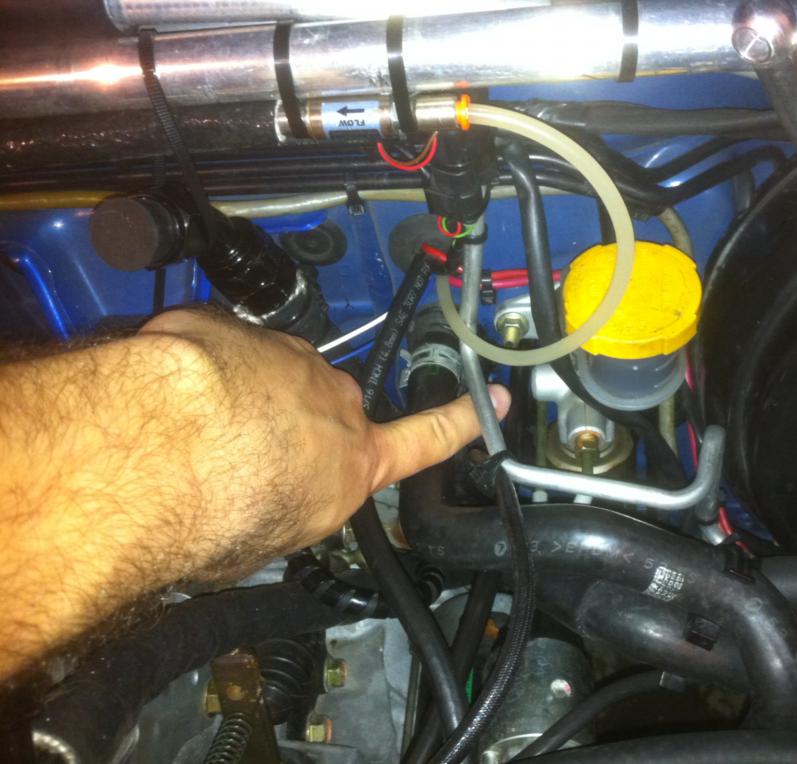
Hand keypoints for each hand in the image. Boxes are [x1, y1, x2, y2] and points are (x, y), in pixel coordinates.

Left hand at [139, 308, 509, 580]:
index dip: (463, 421)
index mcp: (353, 464)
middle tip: (234, 458)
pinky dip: (194, 370)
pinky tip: (167, 398)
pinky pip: (221, 348)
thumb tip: (259, 508)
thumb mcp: (266, 544)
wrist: (169, 449)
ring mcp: (287, 359)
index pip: (425, 439)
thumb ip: (281, 514)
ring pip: (269, 375)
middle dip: (288, 425)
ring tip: (192, 437)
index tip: (492, 400)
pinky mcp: (238, 330)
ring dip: (237, 398)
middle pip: (323, 409)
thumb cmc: (222, 515)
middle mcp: (333, 404)